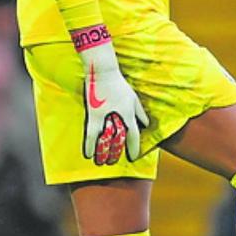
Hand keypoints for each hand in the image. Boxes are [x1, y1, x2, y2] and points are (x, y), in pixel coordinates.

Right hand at [72, 25, 148, 164]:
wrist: (104, 72)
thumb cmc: (119, 85)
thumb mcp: (134, 98)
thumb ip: (140, 113)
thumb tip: (147, 124)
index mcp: (130, 114)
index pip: (134, 137)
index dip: (134, 149)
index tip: (133, 157)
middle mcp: (119, 118)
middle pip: (119, 142)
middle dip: (117, 153)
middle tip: (114, 161)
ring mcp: (105, 117)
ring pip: (106, 141)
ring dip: (104, 153)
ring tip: (102, 162)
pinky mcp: (93, 115)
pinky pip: (91, 134)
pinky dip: (89, 145)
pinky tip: (88, 155)